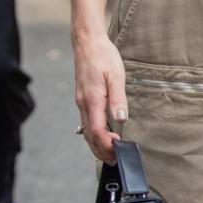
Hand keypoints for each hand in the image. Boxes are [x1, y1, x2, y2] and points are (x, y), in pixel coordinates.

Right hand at [74, 32, 127, 163]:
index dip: (107, 144)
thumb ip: (118, 98)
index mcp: (92, 100)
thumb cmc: (103, 56)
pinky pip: (86, 122)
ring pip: (86, 131)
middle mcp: (84, 104)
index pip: (97, 131)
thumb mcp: (116, 75)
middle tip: (115, 160)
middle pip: (90, 136)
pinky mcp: (83, 99)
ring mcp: (81, 102)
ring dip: (97, 145)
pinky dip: (93, 134)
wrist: (87, 42)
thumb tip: (121, 118)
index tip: (119, 150)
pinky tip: (102, 137)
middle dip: (101, 151)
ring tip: (110, 154)